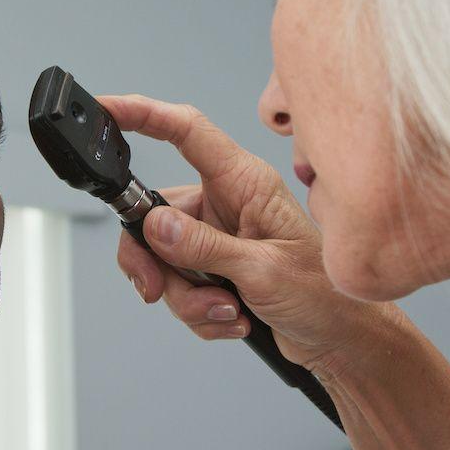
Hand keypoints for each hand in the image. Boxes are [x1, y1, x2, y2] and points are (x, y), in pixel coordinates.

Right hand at [99, 94, 395, 373]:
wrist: (344, 340)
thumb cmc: (327, 295)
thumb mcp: (263, 271)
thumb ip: (205, 247)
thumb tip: (155, 226)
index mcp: (245, 182)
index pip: (186, 132)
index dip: (143, 114)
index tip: (105, 109)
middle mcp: (228, 203)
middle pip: (156, 214)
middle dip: (156, 262)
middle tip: (158, 289)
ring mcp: (219, 236)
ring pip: (165, 260)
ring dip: (188, 298)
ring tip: (227, 310)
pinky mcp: (216, 268)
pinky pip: (180, 287)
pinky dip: (201, 312)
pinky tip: (236, 318)